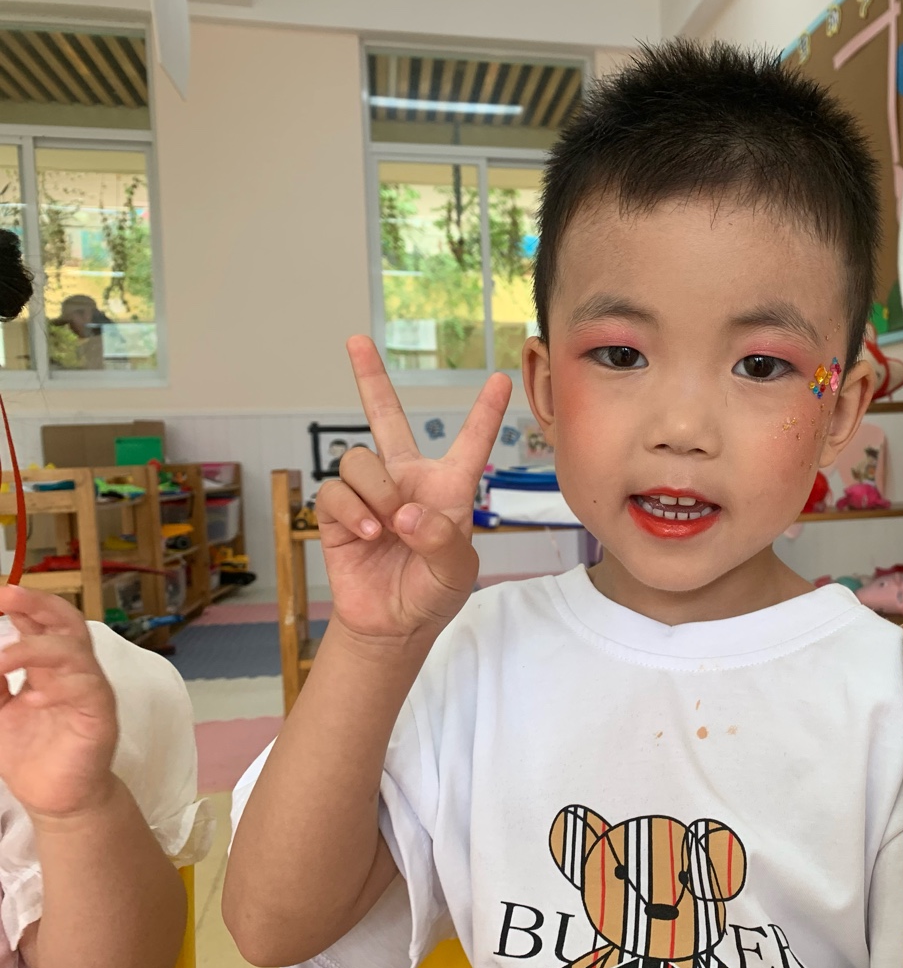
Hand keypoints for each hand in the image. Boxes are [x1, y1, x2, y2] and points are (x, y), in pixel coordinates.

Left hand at [0, 588, 118, 820]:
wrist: (56, 799)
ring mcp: (90, 690)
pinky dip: (59, 688)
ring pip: (74, 651)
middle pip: (67, 622)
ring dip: (33, 648)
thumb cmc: (28, 753)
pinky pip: (87, 689)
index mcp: (48, 666)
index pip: (41, 622)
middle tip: (6, 596)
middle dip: (38, 605)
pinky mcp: (100, 716)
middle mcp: (72, 671)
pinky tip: (33, 698)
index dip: (22, 604)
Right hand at [318, 336, 511, 643]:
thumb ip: (441, 542)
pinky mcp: (338, 512)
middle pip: (386, 418)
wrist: (392, 625)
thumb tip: (407, 513)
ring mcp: (371, 494)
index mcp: (448, 488)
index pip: (470, 442)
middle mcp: (407, 480)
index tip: (501, 379)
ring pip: (360, 459)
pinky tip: (367, 534)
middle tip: (356, 342)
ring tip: (386, 528)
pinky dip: (352, 511)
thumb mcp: (454, 573)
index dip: (485, 412)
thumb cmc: (432, 594)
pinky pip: (336, 490)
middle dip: (370, 379)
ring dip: (375, 493)